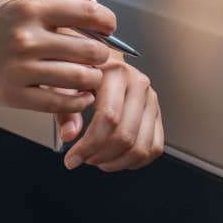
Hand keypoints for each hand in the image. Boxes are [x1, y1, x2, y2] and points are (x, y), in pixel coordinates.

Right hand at [0, 0, 115, 113]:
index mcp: (30, 9)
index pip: (86, 13)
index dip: (107, 21)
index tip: (108, 28)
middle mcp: (27, 38)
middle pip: (89, 50)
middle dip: (103, 55)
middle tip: (100, 56)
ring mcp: (21, 69)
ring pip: (80, 78)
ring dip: (94, 79)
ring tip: (91, 76)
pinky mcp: (16, 95)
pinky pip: (61, 103)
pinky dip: (79, 101)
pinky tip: (80, 95)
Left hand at [53, 0, 164, 171]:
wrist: (100, 60)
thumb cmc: (81, 71)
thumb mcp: (65, 83)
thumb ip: (65, 110)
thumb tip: (69, 135)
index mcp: (116, 72)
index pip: (108, 118)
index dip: (89, 145)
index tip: (72, 159)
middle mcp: (138, 83)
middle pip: (125, 135)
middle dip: (100, 155)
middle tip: (84, 159)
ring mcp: (151, 99)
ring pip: (140, 146)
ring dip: (116, 162)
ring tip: (97, 159)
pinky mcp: (157, 113)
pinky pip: (154, 147)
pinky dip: (134, 161)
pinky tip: (116, 159)